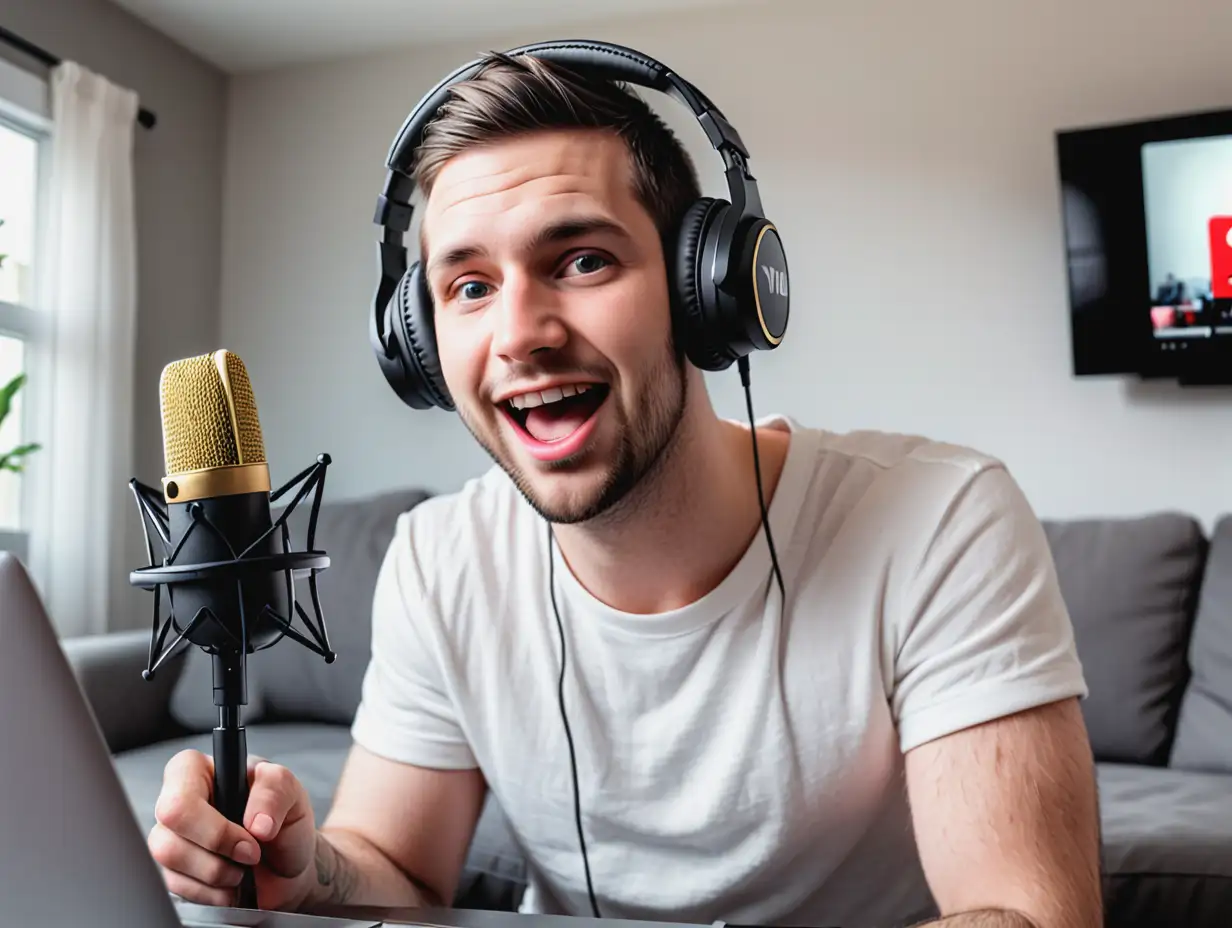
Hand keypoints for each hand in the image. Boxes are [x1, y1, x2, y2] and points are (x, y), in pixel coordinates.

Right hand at [148, 749, 317, 910]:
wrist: (289, 866)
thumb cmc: (285, 822)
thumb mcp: (292, 793)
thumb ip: (276, 792)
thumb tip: (257, 822)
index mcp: (201, 770)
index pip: (181, 796)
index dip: (214, 827)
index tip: (251, 834)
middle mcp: (179, 799)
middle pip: (168, 830)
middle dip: (216, 853)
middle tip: (251, 855)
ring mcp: (171, 835)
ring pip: (167, 860)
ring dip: (215, 874)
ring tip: (242, 869)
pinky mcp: (172, 869)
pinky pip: (175, 887)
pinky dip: (211, 892)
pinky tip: (231, 883)